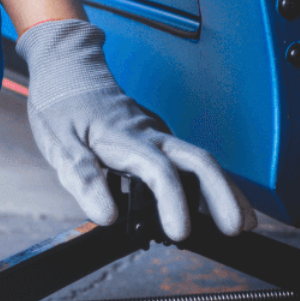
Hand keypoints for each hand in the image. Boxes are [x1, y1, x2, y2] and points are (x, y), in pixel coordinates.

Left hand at [16, 19, 255, 239]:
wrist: (67, 67)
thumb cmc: (61, 103)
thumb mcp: (59, 144)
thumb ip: (84, 179)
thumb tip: (107, 216)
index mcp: (125, 138)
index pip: (160, 172)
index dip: (174, 203)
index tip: (180, 233)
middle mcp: (150, 134)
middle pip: (199, 162)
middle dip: (225, 195)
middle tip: (239, 228)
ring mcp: (156, 134)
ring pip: (200, 160)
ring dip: (224, 190)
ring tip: (241, 222)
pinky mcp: (156, 137)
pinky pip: (187, 160)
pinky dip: (208, 182)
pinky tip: (213, 203)